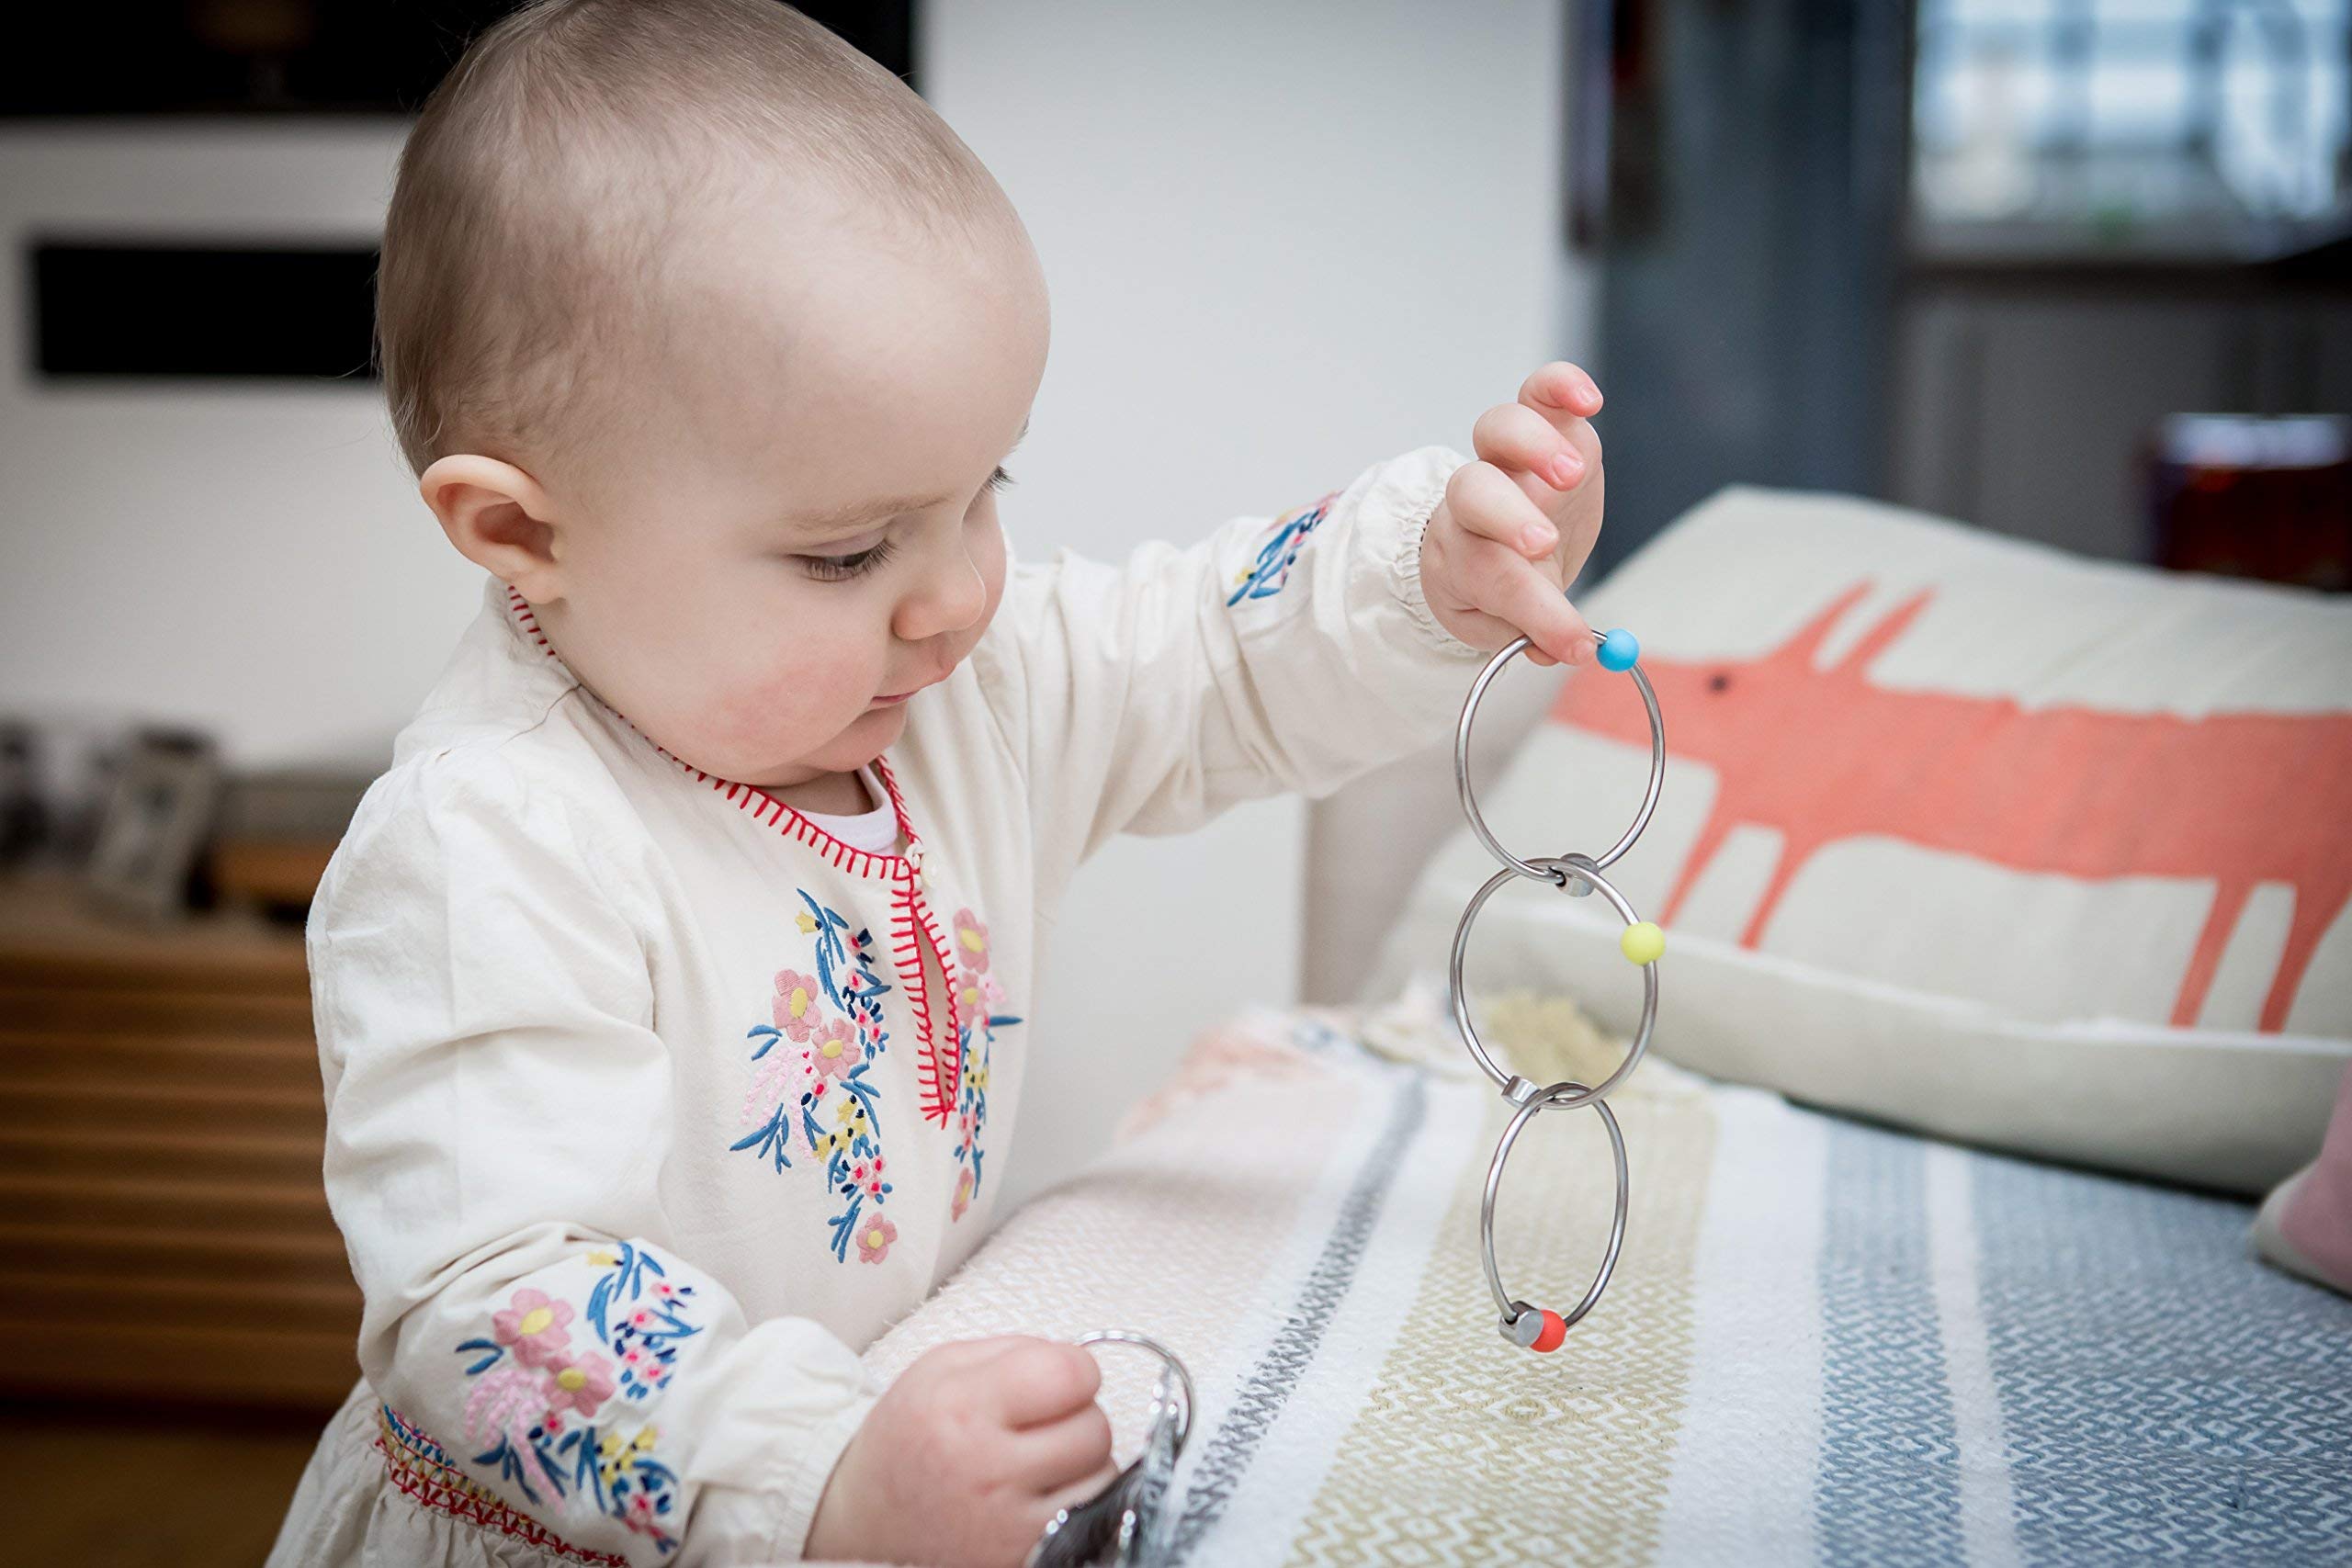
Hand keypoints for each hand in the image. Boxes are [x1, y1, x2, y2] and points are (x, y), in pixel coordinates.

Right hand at [804, 1336, 1115, 1566]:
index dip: (1073, 1370)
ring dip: (1082, 1465)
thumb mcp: (939, 1370)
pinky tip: (1038, 1496)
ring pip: (1102, 1477)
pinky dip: (1077, 1502)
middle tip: (1040, 1425)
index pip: (1071, 1373)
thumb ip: (1014, 1351)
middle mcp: (986, 1469)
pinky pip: (1091, 1518)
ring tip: (1037, 1464)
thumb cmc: (908, 1439)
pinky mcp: (1021, 1558)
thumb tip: (1079, 1364)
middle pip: (1094, 1427)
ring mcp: (1007, 1525)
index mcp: (961, 1407)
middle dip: (1077, 1417)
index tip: (1054, 1380)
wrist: (865, 1520)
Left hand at [1420, 361, 1605, 667]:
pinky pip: (1539, 391)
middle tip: (1544, 543)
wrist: (1497, 537)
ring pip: (1499, 431)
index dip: (1537, 614)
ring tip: (1571, 474)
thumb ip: (1536, 632)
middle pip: (1475, 493)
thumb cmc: (1503, 578)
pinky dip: (1561, 385)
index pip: (1495, 580)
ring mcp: (1510, 456)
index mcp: (1466, 557)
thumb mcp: (1512, 620)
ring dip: (1533, 448)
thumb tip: (1563, 648)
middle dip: (1507, 516)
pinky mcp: (1544, 422)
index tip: (1574, 644)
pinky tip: (1589, 400)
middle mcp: (1479, 500)